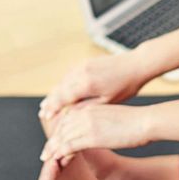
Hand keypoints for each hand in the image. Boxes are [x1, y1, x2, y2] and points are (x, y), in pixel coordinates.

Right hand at [39, 50, 154, 120]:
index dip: (53, 108)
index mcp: (87, 84)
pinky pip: (70, 74)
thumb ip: (86, 107)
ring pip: (64, 80)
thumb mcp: (107, 101)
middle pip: (60, 88)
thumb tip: (69, 115)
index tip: (45, 117)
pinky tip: (62, 90)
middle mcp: (82, 72)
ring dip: (55, 92)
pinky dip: (64, 83)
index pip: (63, 97)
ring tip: (48, 103)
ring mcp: (84, 65)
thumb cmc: (126, 86)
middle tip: (42, 112)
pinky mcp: (87, 62)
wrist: (136, 64)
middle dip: (50, 101)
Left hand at [40, 103, 151, 165]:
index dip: (58, 130)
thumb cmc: (135, 120)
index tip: (53, 140)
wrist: (145, 121)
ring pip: (63, 137)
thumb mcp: (112, 116)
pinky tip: (58, 161)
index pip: (67, 119)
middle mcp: (85, 113)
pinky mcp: (91, 136)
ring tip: (47, 159)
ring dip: (53, 149)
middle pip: (62, 128)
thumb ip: (100, 120)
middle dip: (52, 141)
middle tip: (45, 153)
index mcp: (90, 107)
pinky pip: (70, 146)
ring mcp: (87, 124)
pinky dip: (61, 154)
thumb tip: (96, 128)